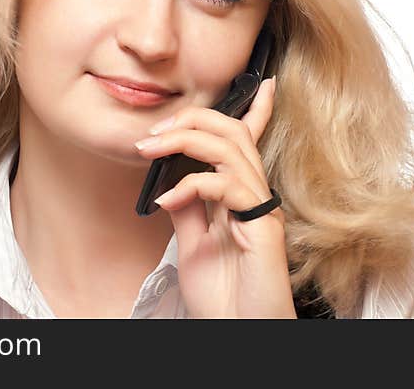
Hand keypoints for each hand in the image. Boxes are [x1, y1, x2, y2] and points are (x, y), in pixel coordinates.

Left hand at [133, 76, 296, 317]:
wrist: (239, 330)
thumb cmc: (223, 296)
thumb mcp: (193, 244)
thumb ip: (188, 208)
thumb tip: (171, 179)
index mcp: (241, 196)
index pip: (248, 142)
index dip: (257, 109)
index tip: (263, 83)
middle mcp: (255, 195)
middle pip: (232, 132)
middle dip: (192, 119)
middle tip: (153, 132)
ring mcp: (260, 209)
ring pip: (230, 148)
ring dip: (184, 141)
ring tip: (150, 150)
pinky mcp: (261, 226)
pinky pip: (228, 186)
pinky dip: (192, 185)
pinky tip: (168, 198)